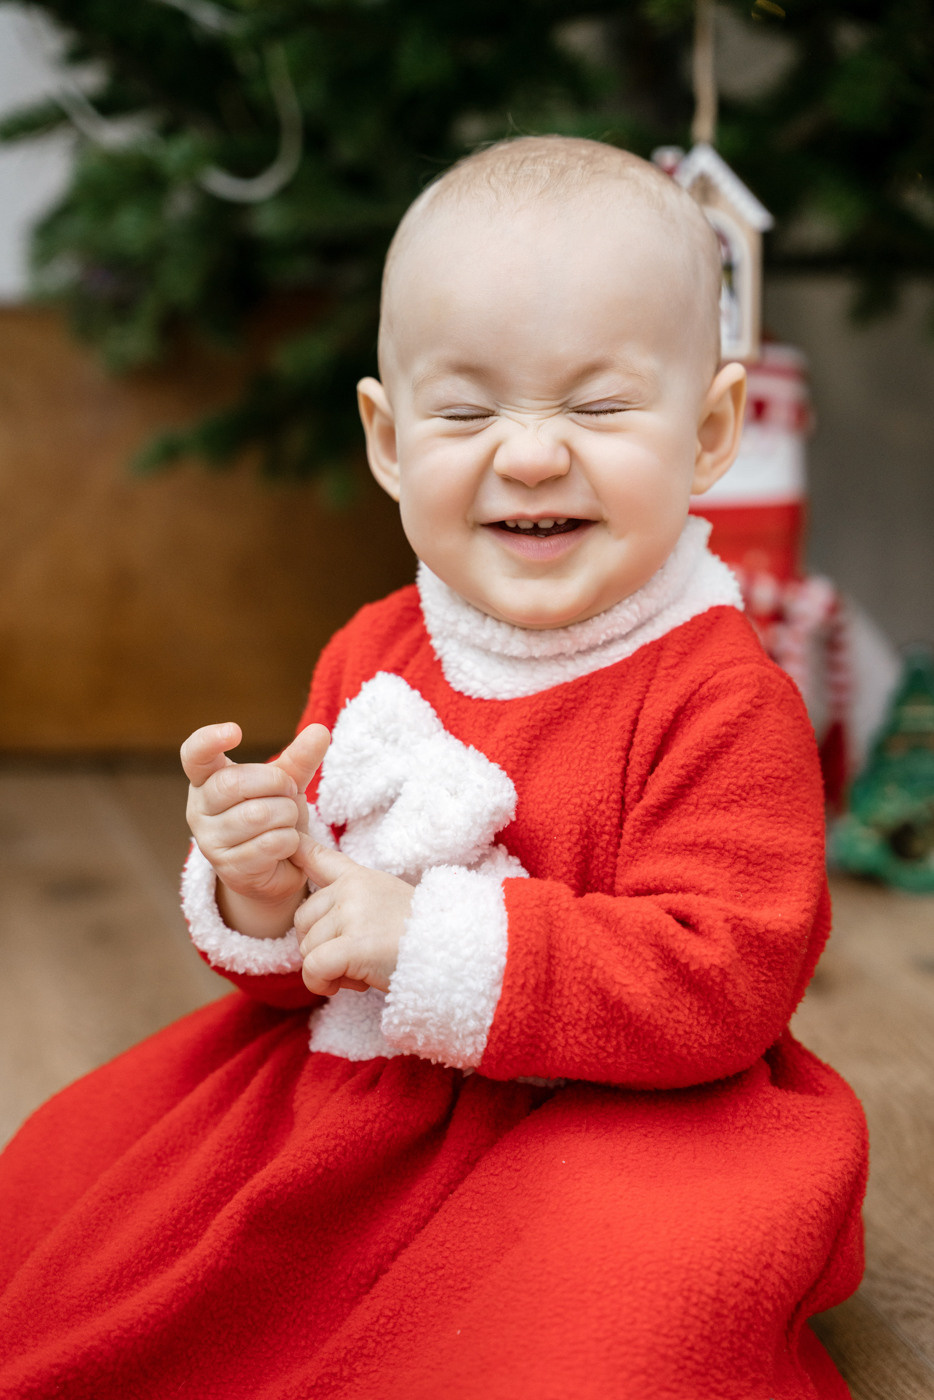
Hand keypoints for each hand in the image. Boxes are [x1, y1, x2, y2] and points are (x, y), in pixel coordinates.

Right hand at [181, 722, 329, 930]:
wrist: (272, 870)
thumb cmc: (272, 817)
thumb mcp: (285, 784)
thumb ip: (298, 759)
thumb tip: (320, 731)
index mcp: (207, 780)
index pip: (194, 754)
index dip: (209, 739)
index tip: (235, 731)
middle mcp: (199, 809)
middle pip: (234, 782)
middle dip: (276, 783)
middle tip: (290, 792)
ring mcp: (210, 841)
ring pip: (257, 815)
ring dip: (287, 815)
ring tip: (288, 820)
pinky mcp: (229, 868)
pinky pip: (269, 844)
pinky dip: (290, 840)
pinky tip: (288, 843)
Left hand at [294, 836, 413, 995]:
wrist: (454, 950)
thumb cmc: (423, 934)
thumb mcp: (388, 900)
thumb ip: (353, 898)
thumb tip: (316, 915)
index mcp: (359, 878)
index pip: (320, 858)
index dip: (299, 851)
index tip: (288, 844)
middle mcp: (351, 890)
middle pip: (302, 921)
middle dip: (318, 947)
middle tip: (352, 958)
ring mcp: (352, 915)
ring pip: (307, 950)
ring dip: (327, 969)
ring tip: (362, 968)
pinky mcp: (353, 946)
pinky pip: (314, 969)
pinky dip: (321, 984)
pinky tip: (344, 985)